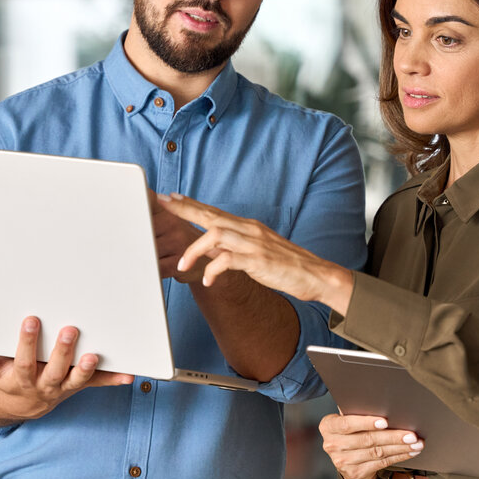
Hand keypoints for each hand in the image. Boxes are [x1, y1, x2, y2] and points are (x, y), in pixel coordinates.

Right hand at [0, 316, 132, 421]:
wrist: (21, 404)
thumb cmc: (6, 379)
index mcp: (22, 379)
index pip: (24, 361)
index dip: (26, 343)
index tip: (30, 320)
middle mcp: (45, 385)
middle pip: (54, 370)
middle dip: (62, 351)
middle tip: (70, 329)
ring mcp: (64, 387)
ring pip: (77, 380)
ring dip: (87, 369)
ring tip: (94, 355)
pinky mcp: (78, 386)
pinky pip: (97, 384)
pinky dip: (113, 380)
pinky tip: (129, 375)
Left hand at [156, 193, 353, 312]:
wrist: (316, 275)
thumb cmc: (286, 266)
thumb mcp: (256, 251)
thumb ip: (234, 247)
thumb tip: (211, 248)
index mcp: (248, 227)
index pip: (214, 211)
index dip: (191, 203)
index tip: (171, 197)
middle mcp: (249, 230)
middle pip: (211, 214)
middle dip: (184, 209)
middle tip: (162, 204)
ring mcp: (254, 244)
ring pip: (216, 234)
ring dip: (195, 249)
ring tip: (182, 264)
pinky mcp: (259, 261)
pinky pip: (229, 260)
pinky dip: (214, 269)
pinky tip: (207, 281)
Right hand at [319, 413, 423, 478]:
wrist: (345, 457)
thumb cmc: (350, 430)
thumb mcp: (347, 419)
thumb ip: (356, 411)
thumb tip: (381, 403)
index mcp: (328, 426)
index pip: (347, 424)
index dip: (366, 422)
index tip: (385, 421)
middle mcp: (332, 444)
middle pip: (366, 440)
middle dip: (392, 436)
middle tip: (410, 434)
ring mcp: (342, 461)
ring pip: (376, 452)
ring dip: (399, 448)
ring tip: (415, 443)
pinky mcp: (354, 472)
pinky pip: (381, 463)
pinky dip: (398, 457)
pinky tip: (409, 452)